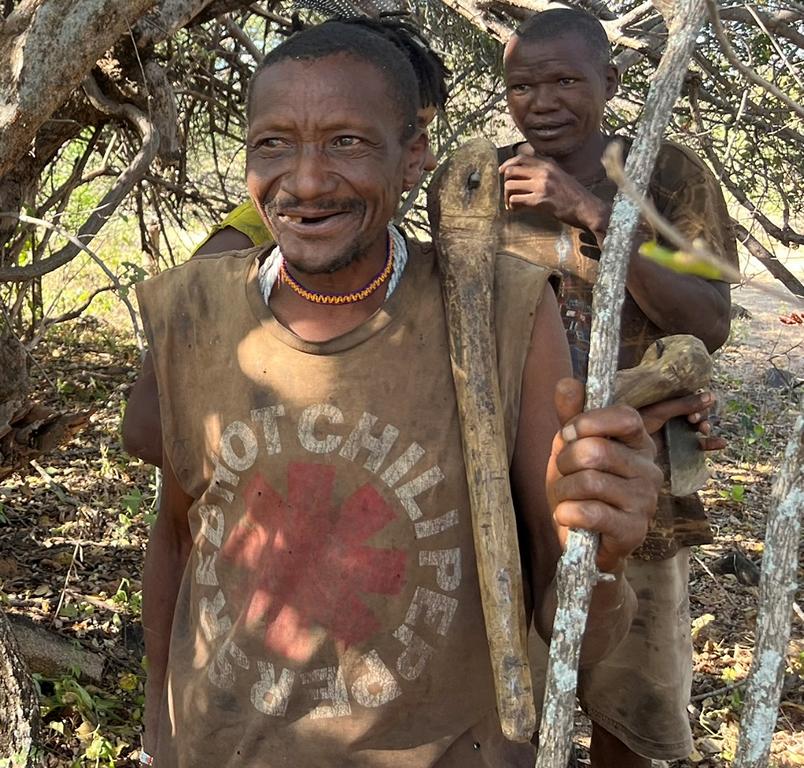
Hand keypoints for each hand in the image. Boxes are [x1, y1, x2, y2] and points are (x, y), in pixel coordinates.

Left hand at [499, 150, 609, 235]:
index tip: (502, 172)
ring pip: (510, 185)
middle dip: (506, 184)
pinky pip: (515, 200)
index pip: (521, 158)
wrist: (587, 208)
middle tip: (509, 195)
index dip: (507, 164)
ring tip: (512, 205)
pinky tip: (517, 210)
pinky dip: (512, 206)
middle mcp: (544, 172)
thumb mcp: (560, 175)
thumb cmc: (574, 196)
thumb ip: (545, 172)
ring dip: (507, 197)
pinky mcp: (540, 201)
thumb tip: (525, 175)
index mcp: (548, 164)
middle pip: (511, 171)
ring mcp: (541, 185)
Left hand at [546, 378, 661, 572]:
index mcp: (639, 443)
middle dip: (565, 462)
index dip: (588, 421)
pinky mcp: (634, 531)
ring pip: (588, 481)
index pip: (625, 416)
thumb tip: (567, 382)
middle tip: (564, 475)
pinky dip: (567, 513)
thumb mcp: (571, 448)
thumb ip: (571, 415)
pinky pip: (590, 512)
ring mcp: (646, 501)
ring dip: (563, 491)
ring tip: (566, 499)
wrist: (583, 540)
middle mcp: (650, 469)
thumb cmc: (580, 488)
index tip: (568, 434)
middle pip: (596, 450)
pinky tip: (567, 516)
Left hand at [639, 390, 726, 451]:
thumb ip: (683, 405)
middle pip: (697, 411)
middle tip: (695, 422)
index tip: (692, 413)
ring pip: (699, 427)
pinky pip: (699, 444)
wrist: (624, 450)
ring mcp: (677, 432)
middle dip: (701, 415)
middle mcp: (674, 416)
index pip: (690, 398)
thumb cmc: (636, 425)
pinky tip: (721, 444)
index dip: (696, 402)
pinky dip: (710, 443)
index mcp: (667, 403)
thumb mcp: (658, 412)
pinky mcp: (680, 447)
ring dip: (705, 426)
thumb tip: (712, 396)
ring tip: (704, 430)